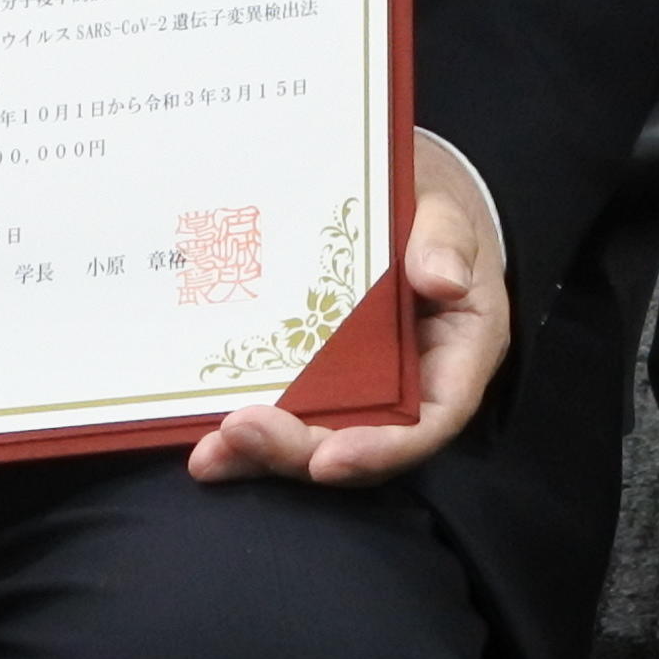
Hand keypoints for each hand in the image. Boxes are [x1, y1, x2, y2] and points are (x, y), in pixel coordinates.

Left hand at [193, 131, 509, 486]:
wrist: (404, 200)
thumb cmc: (432, 212)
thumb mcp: (448, 215)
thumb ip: (446, 241)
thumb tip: (444, 279)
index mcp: (455, 358)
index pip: (429, 421)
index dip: (381, 449)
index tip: (328, 459)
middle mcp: (408, 388)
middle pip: (360, 441)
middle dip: (299, 450)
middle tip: (241, 433)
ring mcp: (359, 387)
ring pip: (316, 439)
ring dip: (261, 453)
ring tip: (209, 453)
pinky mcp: (317, 377)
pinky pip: (286, 411)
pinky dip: (246, 430)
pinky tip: (202, 436)